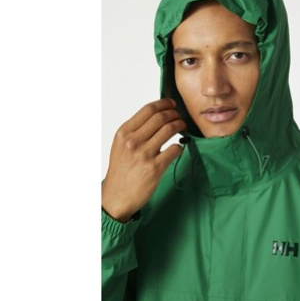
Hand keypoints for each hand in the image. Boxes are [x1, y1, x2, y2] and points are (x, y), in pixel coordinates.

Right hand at [102, 98, 186, 222]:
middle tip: (180, 117)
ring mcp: (144, 154)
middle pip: (161, 118)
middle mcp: (133, 141)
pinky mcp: (155, 168)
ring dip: (180, 126)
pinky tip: (178, 148)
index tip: (172, 104)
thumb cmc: (121, 170)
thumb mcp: (121, 145)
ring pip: (170, 130)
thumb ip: (136, 130)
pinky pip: (174, 150)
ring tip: (182, 128)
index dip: (164, 104)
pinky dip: (179, 146)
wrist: (116, 196)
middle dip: (174, 114)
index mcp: (124, 133)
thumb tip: (157, 115)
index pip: (148, 110)